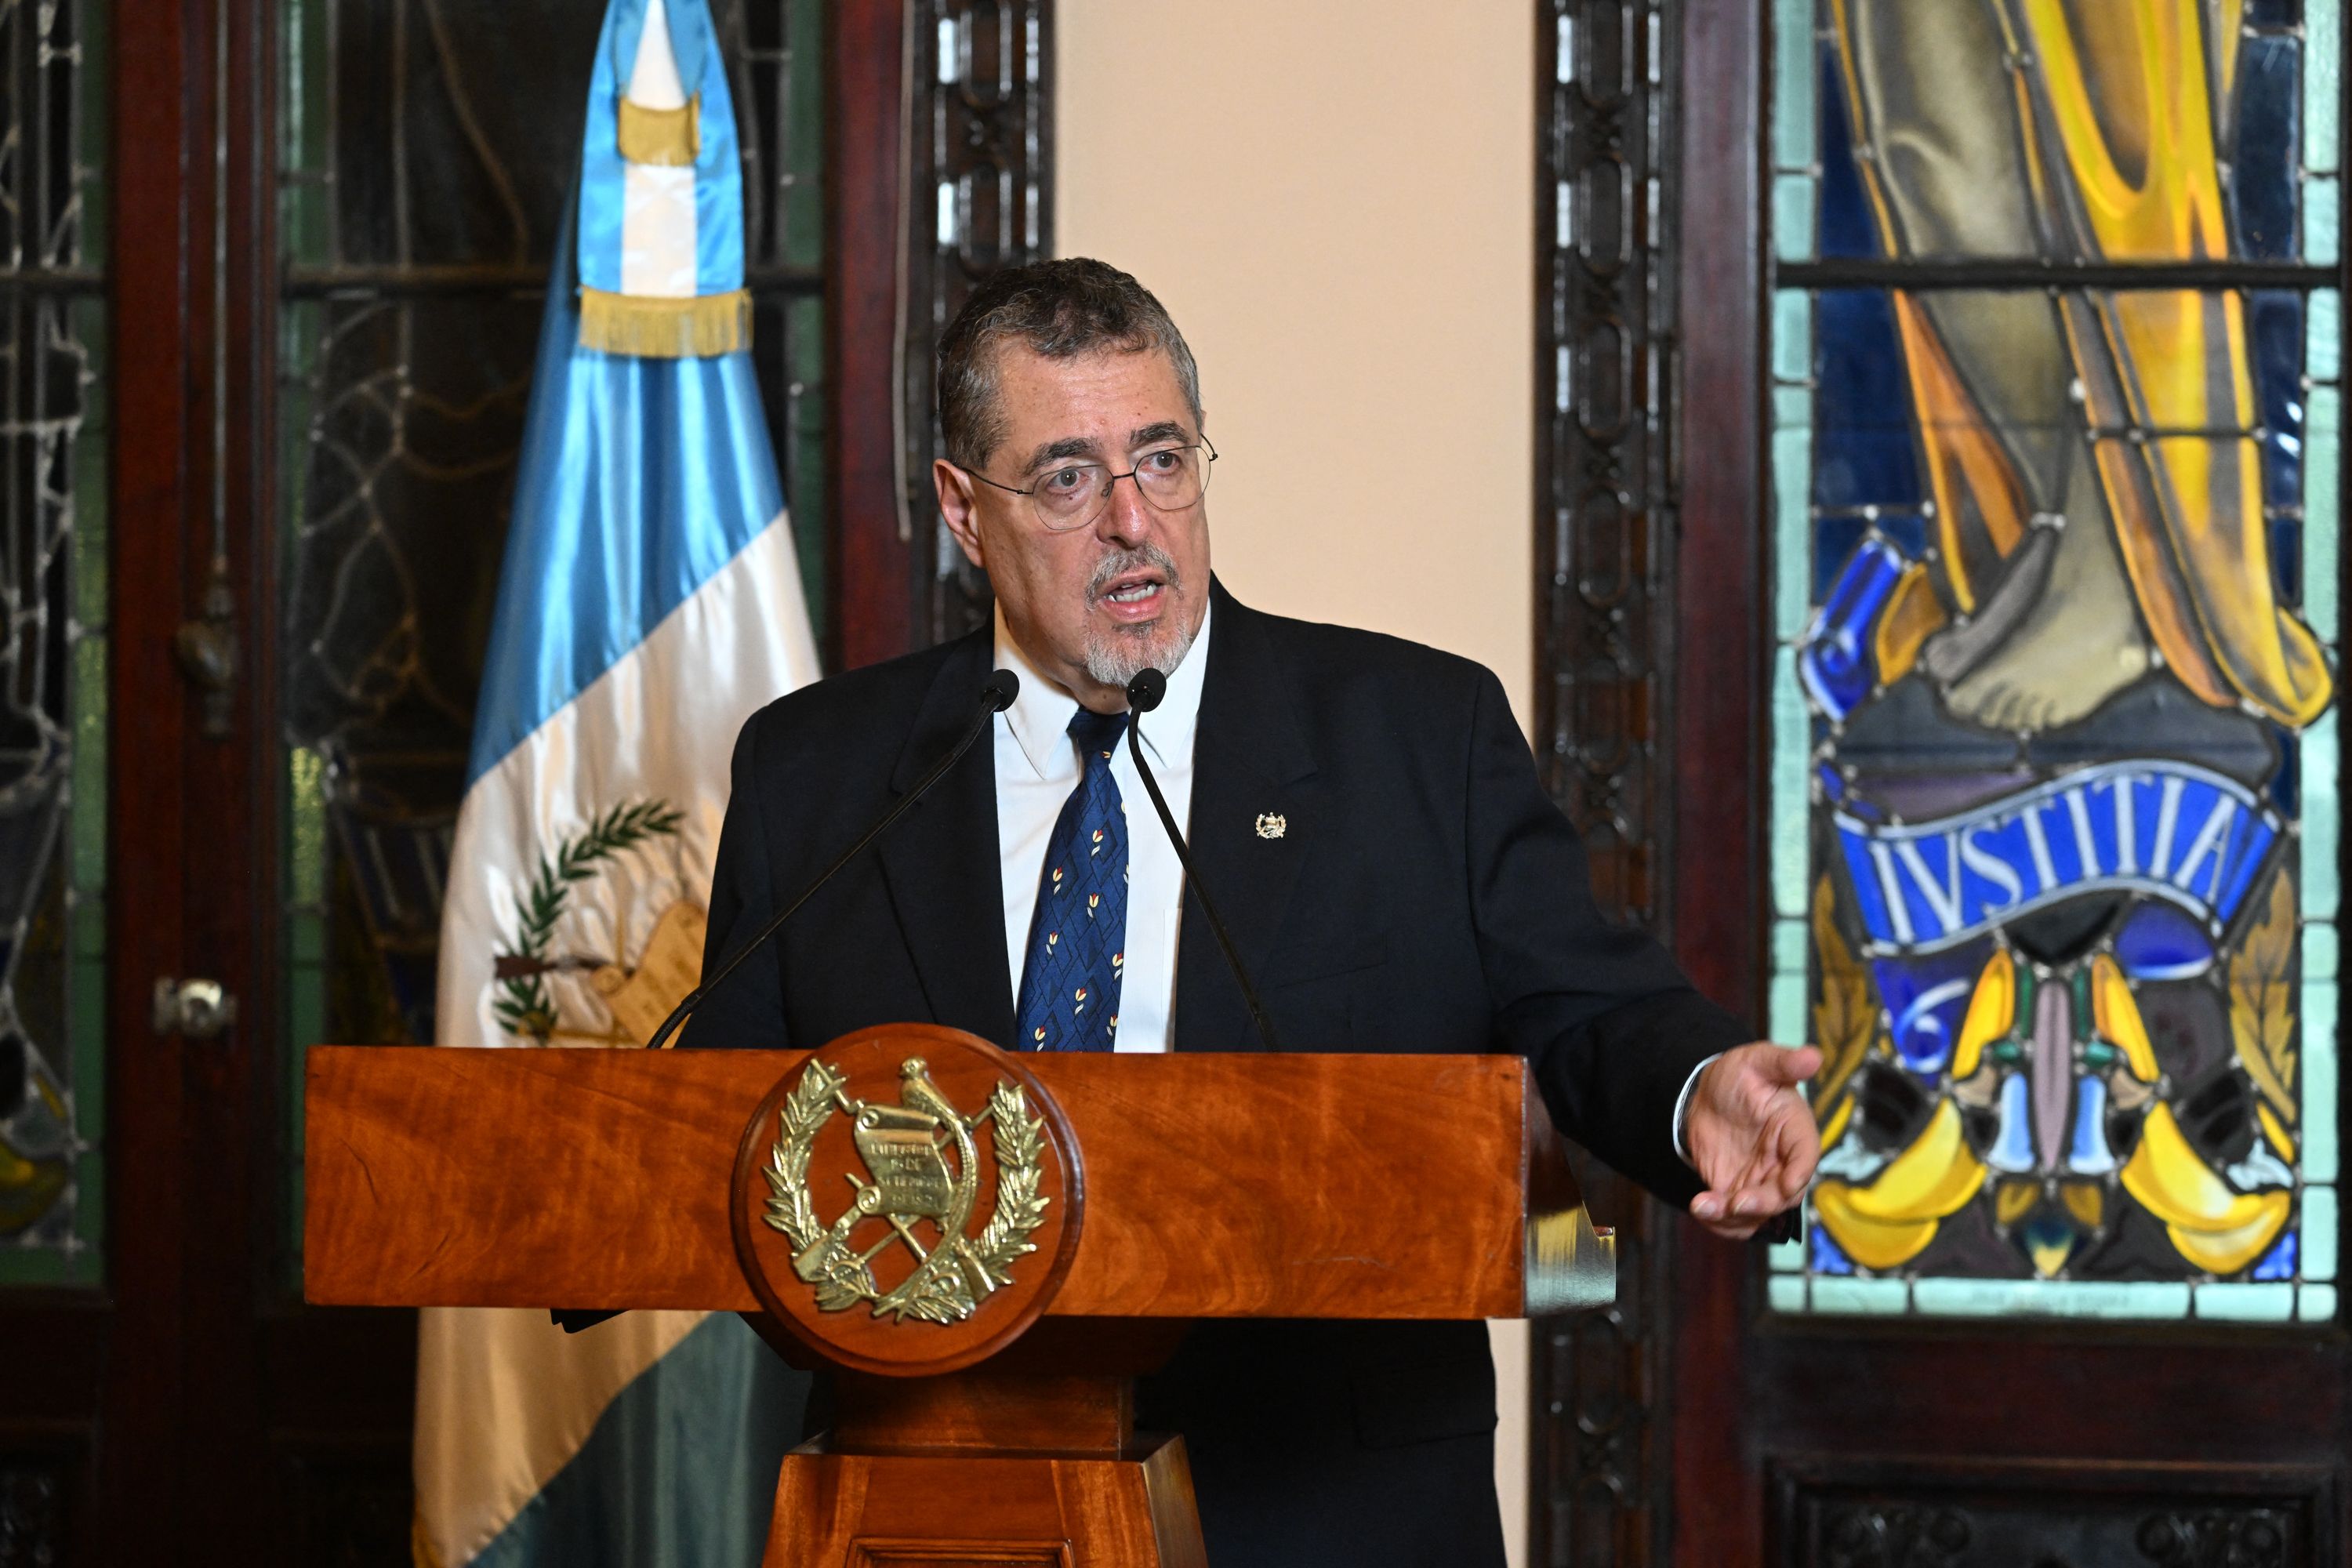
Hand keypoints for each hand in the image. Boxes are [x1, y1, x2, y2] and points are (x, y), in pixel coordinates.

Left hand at [1686, 1042, 1821, 1239]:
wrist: (1707, 1094)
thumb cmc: (1741, 1075)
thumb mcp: (1758, 1060)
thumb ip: (1784, 1062)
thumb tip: (1813, 1056)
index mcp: (1794, 1131)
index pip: (1805, 1156)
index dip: (1799, 1173)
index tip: (1787, 1184)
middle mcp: (1782, 1163)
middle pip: (1783, 1195)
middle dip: (1763, 1203)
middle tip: (1736, 1201)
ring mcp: (1759, 1181)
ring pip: (1758, 1215)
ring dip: (1735, 1218)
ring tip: (1705, 1206)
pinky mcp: (1735, 1192)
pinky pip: (1733, 1219)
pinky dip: (1717, 1221)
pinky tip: (1699, 1207)